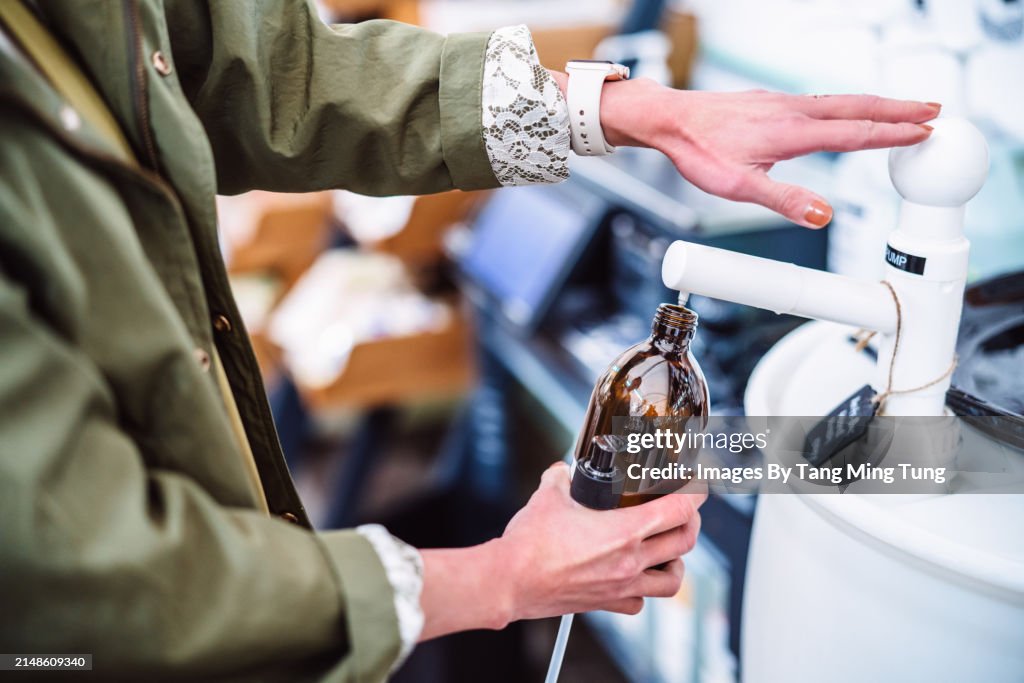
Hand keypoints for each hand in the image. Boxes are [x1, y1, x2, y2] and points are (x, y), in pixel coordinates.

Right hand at [418, 463, 705, 640]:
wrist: (510, 581)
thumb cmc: (529, 546)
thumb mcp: (548, 495)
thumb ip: (561, 477)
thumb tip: (564, 471)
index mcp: (624, 531)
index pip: (678, 510)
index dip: (695, 493)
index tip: (697, 485)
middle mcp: (630, 561)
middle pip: (684, 542)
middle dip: (691, 522)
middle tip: (685, 510)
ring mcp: (621, 586)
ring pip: (672, 580)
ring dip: (677, 561)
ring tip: (669, 549)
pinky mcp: (605, 603)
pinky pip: (639, 602)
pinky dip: (644, 589)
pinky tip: (635, 577)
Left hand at [549, 73, 939, 227]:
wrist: (670, 119)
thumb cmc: (699, 152)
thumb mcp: (738, 186)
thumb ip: (783, 199)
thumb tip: (821, 215)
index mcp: (791, 132)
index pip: (853, 132)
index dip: (891, 134)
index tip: (924, 133)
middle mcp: (792, 111)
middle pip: (856, 108)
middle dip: (898, 110)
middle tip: (934, 110)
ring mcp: (782, 103)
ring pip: (840, 101)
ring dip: (876, 105)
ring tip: (903, 109)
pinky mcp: (770, 102)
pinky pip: (820, 101)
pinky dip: (847, 104)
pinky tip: (845, 112)